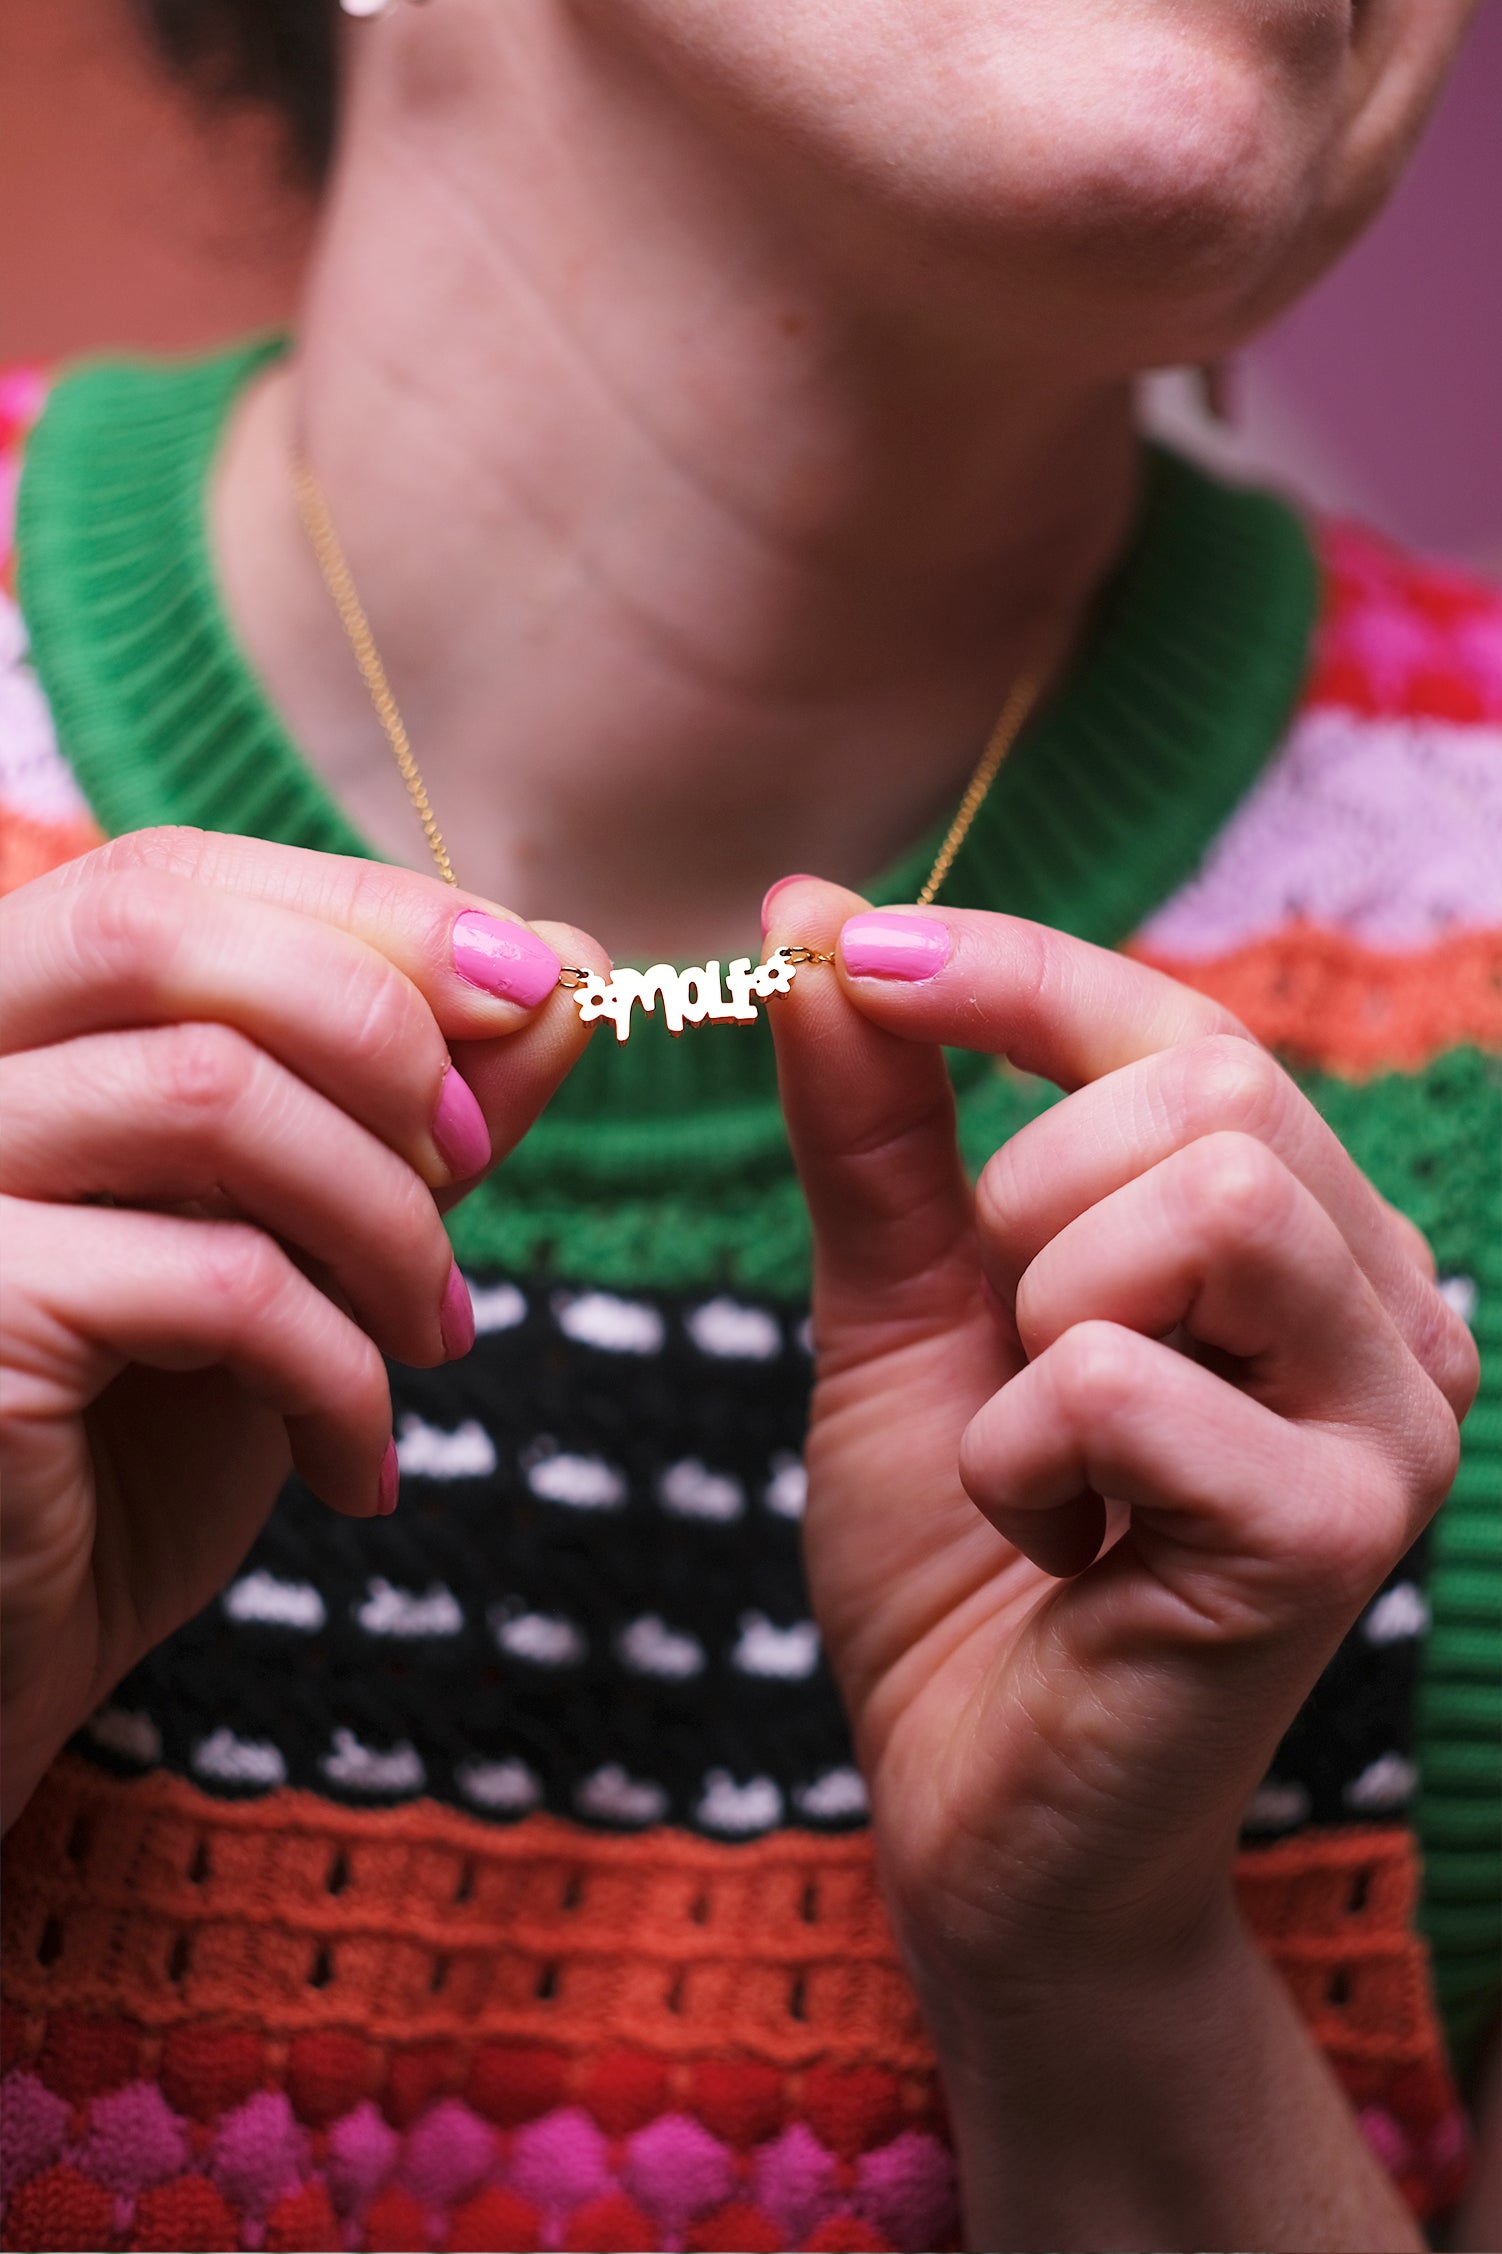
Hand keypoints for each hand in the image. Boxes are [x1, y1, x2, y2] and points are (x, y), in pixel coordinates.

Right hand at [0, 827, 602, 1829]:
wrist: (20, 1648)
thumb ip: (409, 1105)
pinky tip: (356, 1459)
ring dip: (387, 1219)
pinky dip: (338, 1370)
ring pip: (211, 1100)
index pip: (173, 879)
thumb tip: (564, 966)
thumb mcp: (302, 1247)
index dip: (370, 911)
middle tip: (478, 1161)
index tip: (537, 984)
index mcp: (8, 1025)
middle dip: (379, 1026)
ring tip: (436, 1333)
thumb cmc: (144, 1443)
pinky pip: (213, 1284)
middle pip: (163, 930)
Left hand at [766, 879, 1474, 2005]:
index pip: (1184, 1025)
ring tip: (1040, 1450)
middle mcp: (1387, 1310)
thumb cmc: (960, 1565)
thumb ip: (878, 1124)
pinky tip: (1059, 1548)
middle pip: (1216, 1084)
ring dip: (1039, 1316)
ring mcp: (1388, 1423)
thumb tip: (811, 914)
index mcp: (1301, 1237)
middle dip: (1026, 1196)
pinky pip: (1121, 1376)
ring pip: (1205, 1198)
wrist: (977, 1814)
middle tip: (999, 1343)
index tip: (841, 948)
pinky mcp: (1335, 1536)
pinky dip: (1017, 1453)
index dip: (1010, 970)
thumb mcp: (901, 1310)